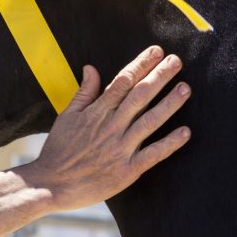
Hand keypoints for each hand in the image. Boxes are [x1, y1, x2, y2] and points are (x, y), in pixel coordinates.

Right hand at [20, 45, 190, 211]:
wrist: (50, 185)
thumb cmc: (57, 150)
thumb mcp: (66, 116)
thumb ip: (83, 93)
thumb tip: (91, 68)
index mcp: (96, 112)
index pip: (123, 82)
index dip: (141, 64)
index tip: (157, 51)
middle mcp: (111, 127)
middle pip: (140, 96)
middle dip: (159, 76)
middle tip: (176, 61)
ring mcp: (120, 149)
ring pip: (149, 121)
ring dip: (169, 104)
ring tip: (186, 88)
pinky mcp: (126, 172)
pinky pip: (152, 155)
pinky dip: (169, 144)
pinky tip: (186, 132)